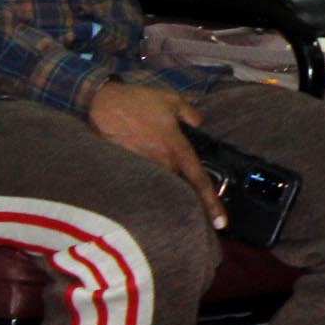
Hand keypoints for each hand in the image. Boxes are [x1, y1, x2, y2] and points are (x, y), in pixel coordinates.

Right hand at [88, 80, 223, 228]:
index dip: (212, 204)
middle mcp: (161, 163)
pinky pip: (140, 180)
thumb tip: (199, 123)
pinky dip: (144, 181)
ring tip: (160, 182)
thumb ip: (191, 114)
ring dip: (164, 187)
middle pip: (179, 188)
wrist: (103, 103)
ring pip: (160, 185)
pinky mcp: (124, 168)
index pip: (199, 181)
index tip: (221, 223)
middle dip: (186, 196)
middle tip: (192, 201)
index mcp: (177, 149)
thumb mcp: (173, 101)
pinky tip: (140, 174)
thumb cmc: (139, 101)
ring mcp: (141, 167)